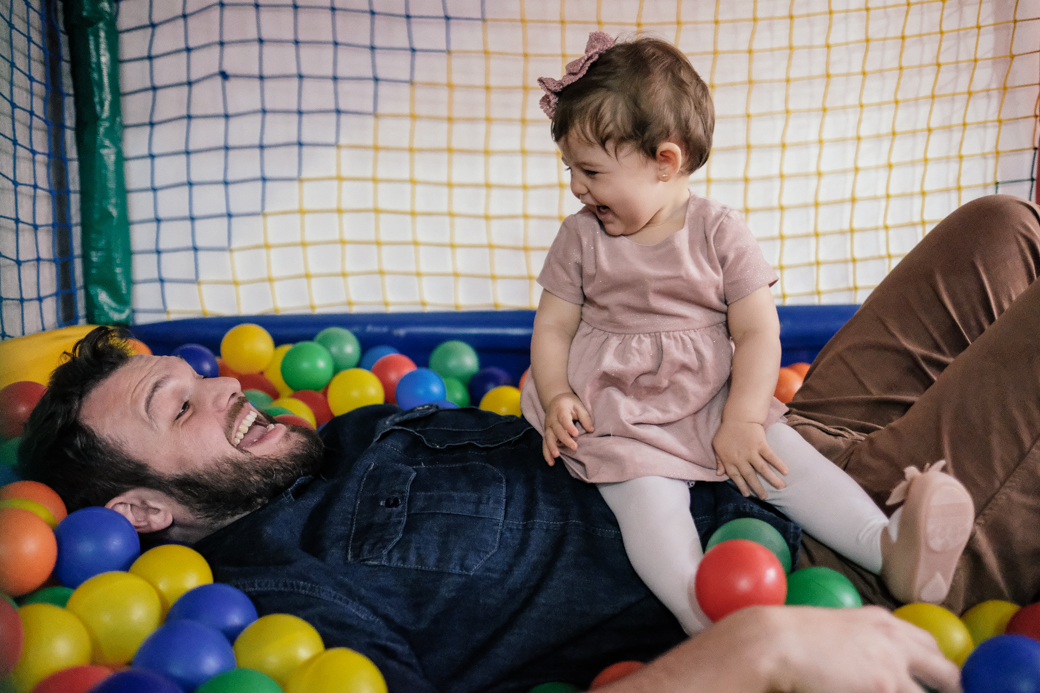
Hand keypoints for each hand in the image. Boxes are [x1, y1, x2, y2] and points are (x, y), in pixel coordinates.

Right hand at [542, 392, 593, 464]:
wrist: (555, 400)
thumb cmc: (570, 403)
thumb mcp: (579, 405)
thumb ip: (585, 417)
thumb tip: (591, 430)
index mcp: (560, 410)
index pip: (563, 419)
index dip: (569, 426)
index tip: (576, 434)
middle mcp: (552, 419)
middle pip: (556, 430)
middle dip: (564, 439)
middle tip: (574, 447)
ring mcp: (548, 427)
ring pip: (548, 438)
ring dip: (551, 447)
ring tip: (556, 456)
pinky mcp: (547, 433)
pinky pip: (545, 443)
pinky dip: (546, 453)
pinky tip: (550, 462)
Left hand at [712, 420, 787, 498]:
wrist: (738, 417)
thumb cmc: (726, 432)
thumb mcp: (717, 446)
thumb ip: (719, 461)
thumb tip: (719, 475)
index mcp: (729, 460)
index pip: (736, 477)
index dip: (742, 486)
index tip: (748, 495)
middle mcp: (740, 459)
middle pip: (750, 476)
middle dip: (758, 488)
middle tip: (765, 498)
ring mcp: (751, 452)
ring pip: (763, 469)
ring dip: (772, 479)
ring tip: (781, 487)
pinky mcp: (761, 444)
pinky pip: (771, 456)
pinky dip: (778, 464)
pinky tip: (785, 471)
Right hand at [763, 606, 961, 692]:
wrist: (774, 642)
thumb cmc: (790, 638)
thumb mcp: (836, 631)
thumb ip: (863, 644)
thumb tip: (868, 667)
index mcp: (882, 622)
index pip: (929, 646)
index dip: (938, 669)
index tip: (939, 683)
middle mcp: (895, 641)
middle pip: (947, 672)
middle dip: (952, 688)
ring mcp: (893, 667)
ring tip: (886, 690)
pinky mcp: (886, 689)